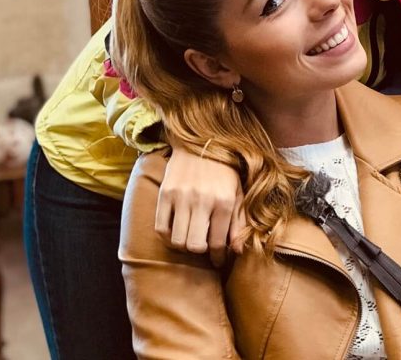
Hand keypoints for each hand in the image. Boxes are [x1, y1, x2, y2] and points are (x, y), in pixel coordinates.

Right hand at [156, 143, 244, 264]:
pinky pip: (161, 228)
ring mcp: (181, 197)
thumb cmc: (225, 170)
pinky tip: (176, 232)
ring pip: (178, 241)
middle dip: (201, 252)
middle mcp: (202, 201)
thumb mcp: (239, 193)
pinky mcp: (165, 193)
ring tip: (190, 239)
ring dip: (184, 246)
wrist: (201, 140)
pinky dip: (168, 237)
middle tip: (203, 247)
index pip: (219, 243)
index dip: (218, 257)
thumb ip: (240, 222)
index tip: (217, 260)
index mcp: (225, 202)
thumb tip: (237, 251)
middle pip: (195, 246)